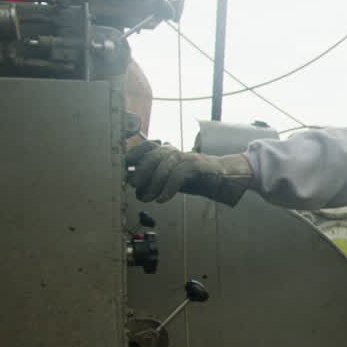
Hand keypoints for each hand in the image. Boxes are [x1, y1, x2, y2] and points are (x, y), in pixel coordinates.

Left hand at [127, 140, 253, 205]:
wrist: (222, 177)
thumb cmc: (194, 178)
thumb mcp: (171, 178)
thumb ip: (155, 178)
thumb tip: (133, 184)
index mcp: (166, 152)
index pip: (146, 147)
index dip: (133, 155)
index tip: (123, 169)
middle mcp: (175, 151)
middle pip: (153, 156)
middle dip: (141, 172)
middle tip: (134, 187)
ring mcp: (186, 157)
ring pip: (165, 164)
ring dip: (154, 184)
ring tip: (147, 198)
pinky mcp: (197, 165)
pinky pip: (179, 174)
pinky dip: (168, 188)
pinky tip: (162, 199)